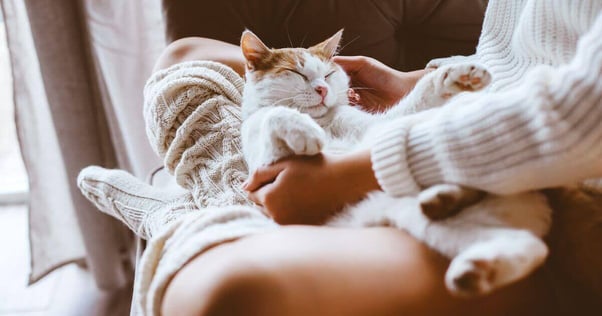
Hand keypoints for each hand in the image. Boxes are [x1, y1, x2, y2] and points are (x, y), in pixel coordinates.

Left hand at [243, 151, 380, 224]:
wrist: (344, 181)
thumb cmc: (314, 168)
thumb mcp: (284, 164)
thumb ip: (260, 174)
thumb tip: (244, 187)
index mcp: (269, 199)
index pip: (252, 194)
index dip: (263, 183)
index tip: (280, 177)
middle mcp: (276, 217)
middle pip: (262, 207)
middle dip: (269, 197)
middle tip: (290, 184)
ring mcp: (290, 226)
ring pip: (273, 216)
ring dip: (279, 207)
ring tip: (298, 194)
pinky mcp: (302, 229)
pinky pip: (287, 222)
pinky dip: (291, 214)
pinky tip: (305, 203)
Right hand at [334, 56, 429, 112]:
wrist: (402, 92)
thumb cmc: (384, 75)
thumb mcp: (364, 63)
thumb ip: (346, 62)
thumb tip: (329, 61)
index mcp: (349, 74)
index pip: (332, 76)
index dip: (325, 78)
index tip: (319, 79)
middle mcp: (349, 87)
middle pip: (333, 90)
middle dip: (329, 90)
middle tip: (325, 91)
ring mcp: (353, 100)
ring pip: (338, 100)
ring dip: (338, 99)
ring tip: (341, 95)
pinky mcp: (358, 110)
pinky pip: (346, 110)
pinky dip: (345, 107)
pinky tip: (350, 102)